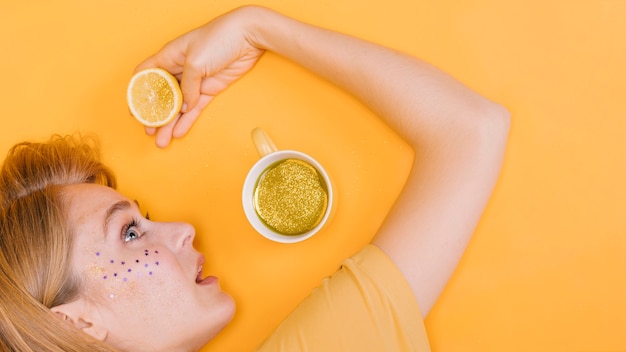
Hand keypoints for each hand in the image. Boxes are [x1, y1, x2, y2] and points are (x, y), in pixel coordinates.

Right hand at [134, 7, 264, 147]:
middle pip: (161, 96)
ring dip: (170, 123)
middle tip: (149, 131)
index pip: (146, 74)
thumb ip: (188, 86)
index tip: (135, 110)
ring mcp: (195, 81)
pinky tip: (179, 132)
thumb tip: (185, 106)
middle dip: (155, 115)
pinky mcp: (210, 89)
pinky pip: (195, 108)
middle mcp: (179, 69)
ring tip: (162, 140)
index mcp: (169, 56)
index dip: (137, 91)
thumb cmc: (219, 38)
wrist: (248, 37)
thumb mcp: (196, 61)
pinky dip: (187, 121)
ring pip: (178, 106)